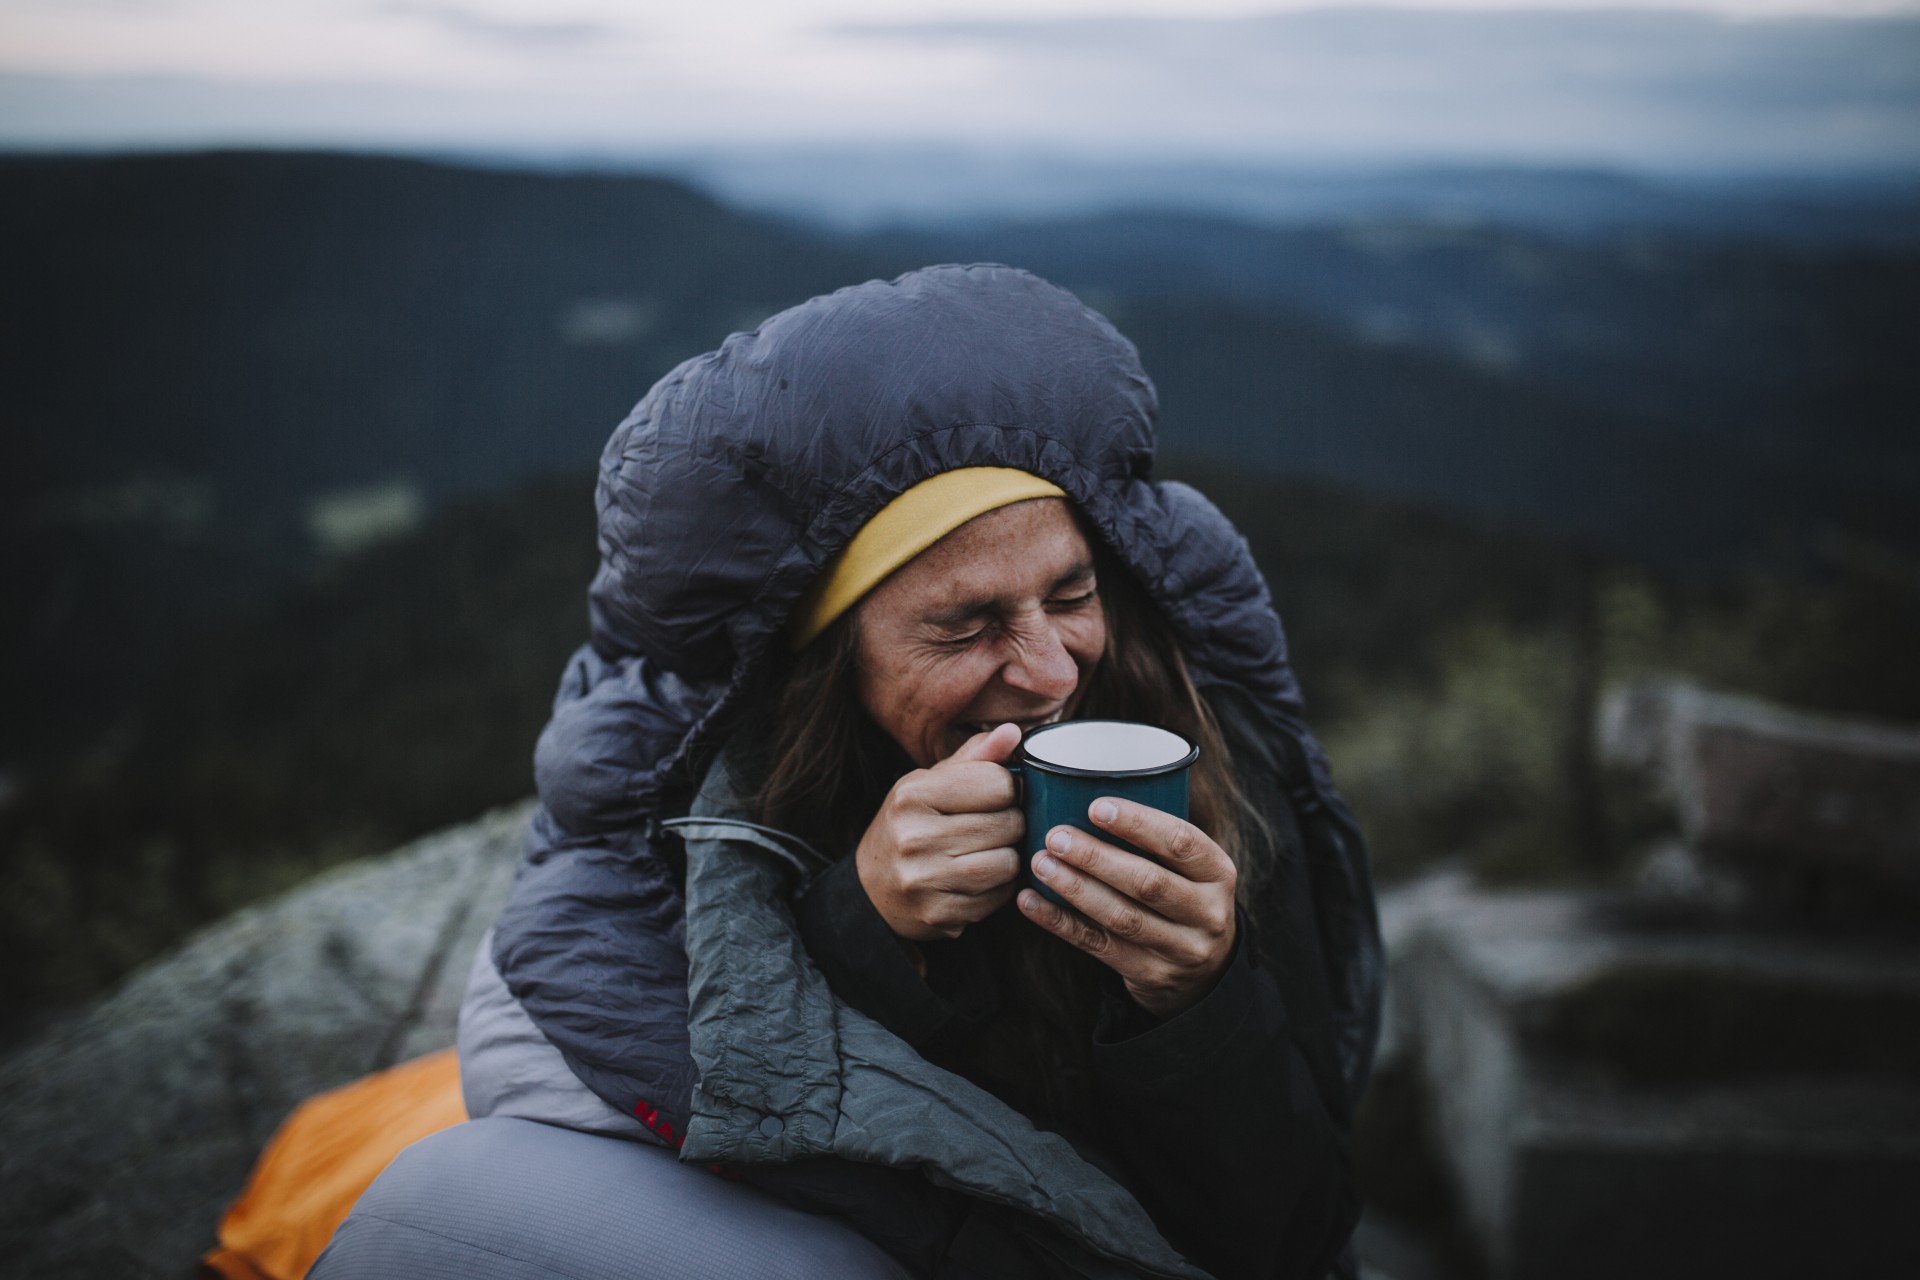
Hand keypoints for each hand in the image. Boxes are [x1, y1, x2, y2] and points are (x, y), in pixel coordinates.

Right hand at [856, 724, 1024, 940]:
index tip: (997, 795)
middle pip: (1008, 823)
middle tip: (993, 826)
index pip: (998, 783)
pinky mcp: (938, 914)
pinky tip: (977, 879)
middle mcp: (914, 837)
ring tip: (988, 852)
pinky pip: (998, 896)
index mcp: (913, 795)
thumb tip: (1013, 731)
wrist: (870, 888)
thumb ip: (973, 758)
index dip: (1008, 788)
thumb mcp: (929, 784)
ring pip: (1008, 863)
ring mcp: (925, 879)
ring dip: (1008, 858)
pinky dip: (998, 887)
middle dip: (1011, 824)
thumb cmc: (909, 826)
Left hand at [1017, 797, 1237, 1018]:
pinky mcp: (1148, 973)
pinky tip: (1031, 901)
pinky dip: (1059, 922)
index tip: (1097, 806)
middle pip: (1148, 883)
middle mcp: (1207, 912)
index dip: (1139, 823)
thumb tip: (1085, 790)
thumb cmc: (1184, 896)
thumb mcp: (1192, 868)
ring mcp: (1180, 949)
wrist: (1205, 972)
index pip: (1182, 842)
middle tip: (1057, 836)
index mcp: (1218, 873)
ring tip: (1040, 863)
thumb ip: (1157, 839)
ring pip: (1121, 917)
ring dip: (1075, 888)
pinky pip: (1097, 945)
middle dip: (1097, 857)